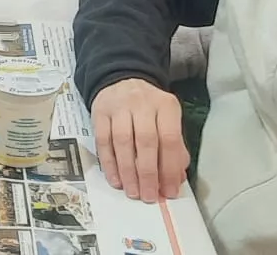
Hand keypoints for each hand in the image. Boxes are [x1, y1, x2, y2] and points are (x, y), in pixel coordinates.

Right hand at [93, 79, 189, 201]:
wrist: (121, 81)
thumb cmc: (148, 109)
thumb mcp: (167, 121)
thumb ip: (175, 148)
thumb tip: (176, 180)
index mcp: (166, 106)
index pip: (170, 138)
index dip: (170, 168)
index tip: (169, 191)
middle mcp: (143, 104)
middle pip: (146, 141)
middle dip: (148, 173)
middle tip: (149, 196)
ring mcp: (119, 107)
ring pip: (123, 142)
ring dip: (128, 171)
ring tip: (133, 192)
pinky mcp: (100, 112)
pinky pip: (103, 141)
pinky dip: (109, 163)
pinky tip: (116, 180)